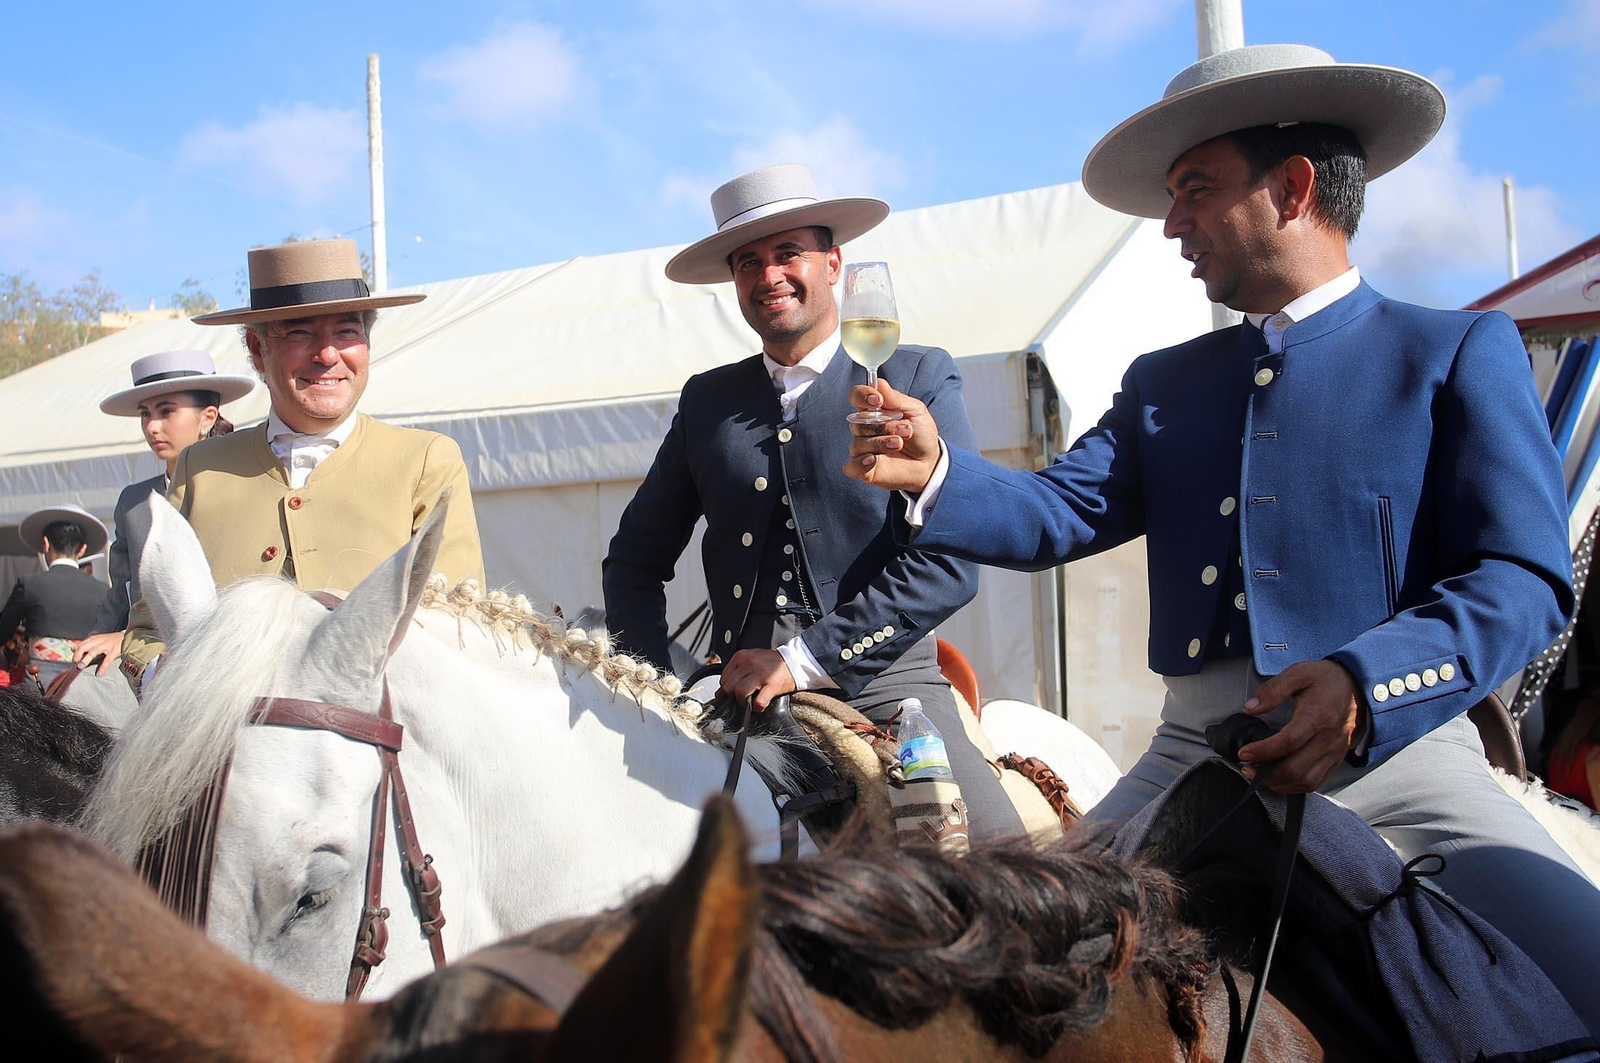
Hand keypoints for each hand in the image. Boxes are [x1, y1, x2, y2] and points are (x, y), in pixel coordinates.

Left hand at [72, 631, 124, 675]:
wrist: (127, 637)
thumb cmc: (110, 640)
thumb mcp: (97, 640)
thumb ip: (85, 644)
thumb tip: (72, 648)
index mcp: (93, 639)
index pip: (80, 644)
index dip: (75, 653)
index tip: (74, 660)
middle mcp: (99, 641)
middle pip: (84, 647)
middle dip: (77, 655)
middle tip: (75, 663)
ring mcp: (107, 646)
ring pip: (93, 652)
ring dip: (86, 659)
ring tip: (81, 666)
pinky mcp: (115, 651)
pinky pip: (107, 660)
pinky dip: (103, 667)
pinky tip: (99, 674)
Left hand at [718, 649, 796, 709]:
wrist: (794, 661)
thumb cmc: (771, 663)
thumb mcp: (750, 660)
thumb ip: (736, 672)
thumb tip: (720, 693)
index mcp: (741, 657)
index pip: (724, 677)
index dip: (727, 688)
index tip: (733, 692)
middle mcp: (749, 664)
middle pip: (729, 686)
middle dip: (733, 696)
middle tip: (742, 698)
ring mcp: (760, 674)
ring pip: (740, 693)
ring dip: (743, 702)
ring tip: (749, 702)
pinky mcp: (771, 686)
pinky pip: (758, 702)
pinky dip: (757, 707)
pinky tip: (759, 705)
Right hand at [844, 380, 941, 491]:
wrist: (929, 462)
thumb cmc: (920, 434)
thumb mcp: (916, 411)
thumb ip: (897, 399)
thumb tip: (879, 384)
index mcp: (873, 410)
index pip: (856, 396)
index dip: (862, 395)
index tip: (877, 399)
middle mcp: (864, 428)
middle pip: (858, 422)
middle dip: (882, 425)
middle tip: (905, 430)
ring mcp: (862, 449)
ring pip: (858, 444)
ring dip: (880, 443)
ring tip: (899, 444)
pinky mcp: (863, 469)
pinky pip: (851, 466)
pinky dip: (859, 463)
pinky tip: (873, 460)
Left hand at [1237, 660, 1360, 792]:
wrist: (1357, 686)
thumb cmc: (1327, 680)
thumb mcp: (1299, 673)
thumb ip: (1273, 690)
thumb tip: (1250, 707)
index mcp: (1317, 717)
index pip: (1288, 742)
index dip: (1263, 751)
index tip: (1244, 753)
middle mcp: (1328, 739)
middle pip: (1296, 769)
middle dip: (1267, 774)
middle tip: (1246, 768)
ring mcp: (1334, 752)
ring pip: (1306, 781)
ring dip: (1280, 784)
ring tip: (1259, 775)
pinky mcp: (1336, 759)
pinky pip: (1316, 782)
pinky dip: (1295, 786)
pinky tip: (1279, 779)